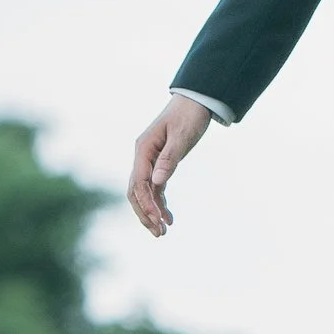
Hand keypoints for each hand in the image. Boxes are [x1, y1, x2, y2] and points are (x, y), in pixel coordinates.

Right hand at [127, 94, 214, 236]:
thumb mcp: (182, 136)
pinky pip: (155, 188)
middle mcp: (142, 156)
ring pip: (144, 192)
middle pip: (136, 191)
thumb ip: (170, 158)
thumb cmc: (190, 115)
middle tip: (159, 233)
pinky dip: (160, 202)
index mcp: (143, 149)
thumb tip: (157, 183)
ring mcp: (149, 160)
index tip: (158, 220)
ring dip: (152, 212)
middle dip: (145, 214)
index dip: (147, 204)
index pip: (139, 182)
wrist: (197, 100)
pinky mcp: (160, 163)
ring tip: (163, 231)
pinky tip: (168, 216)